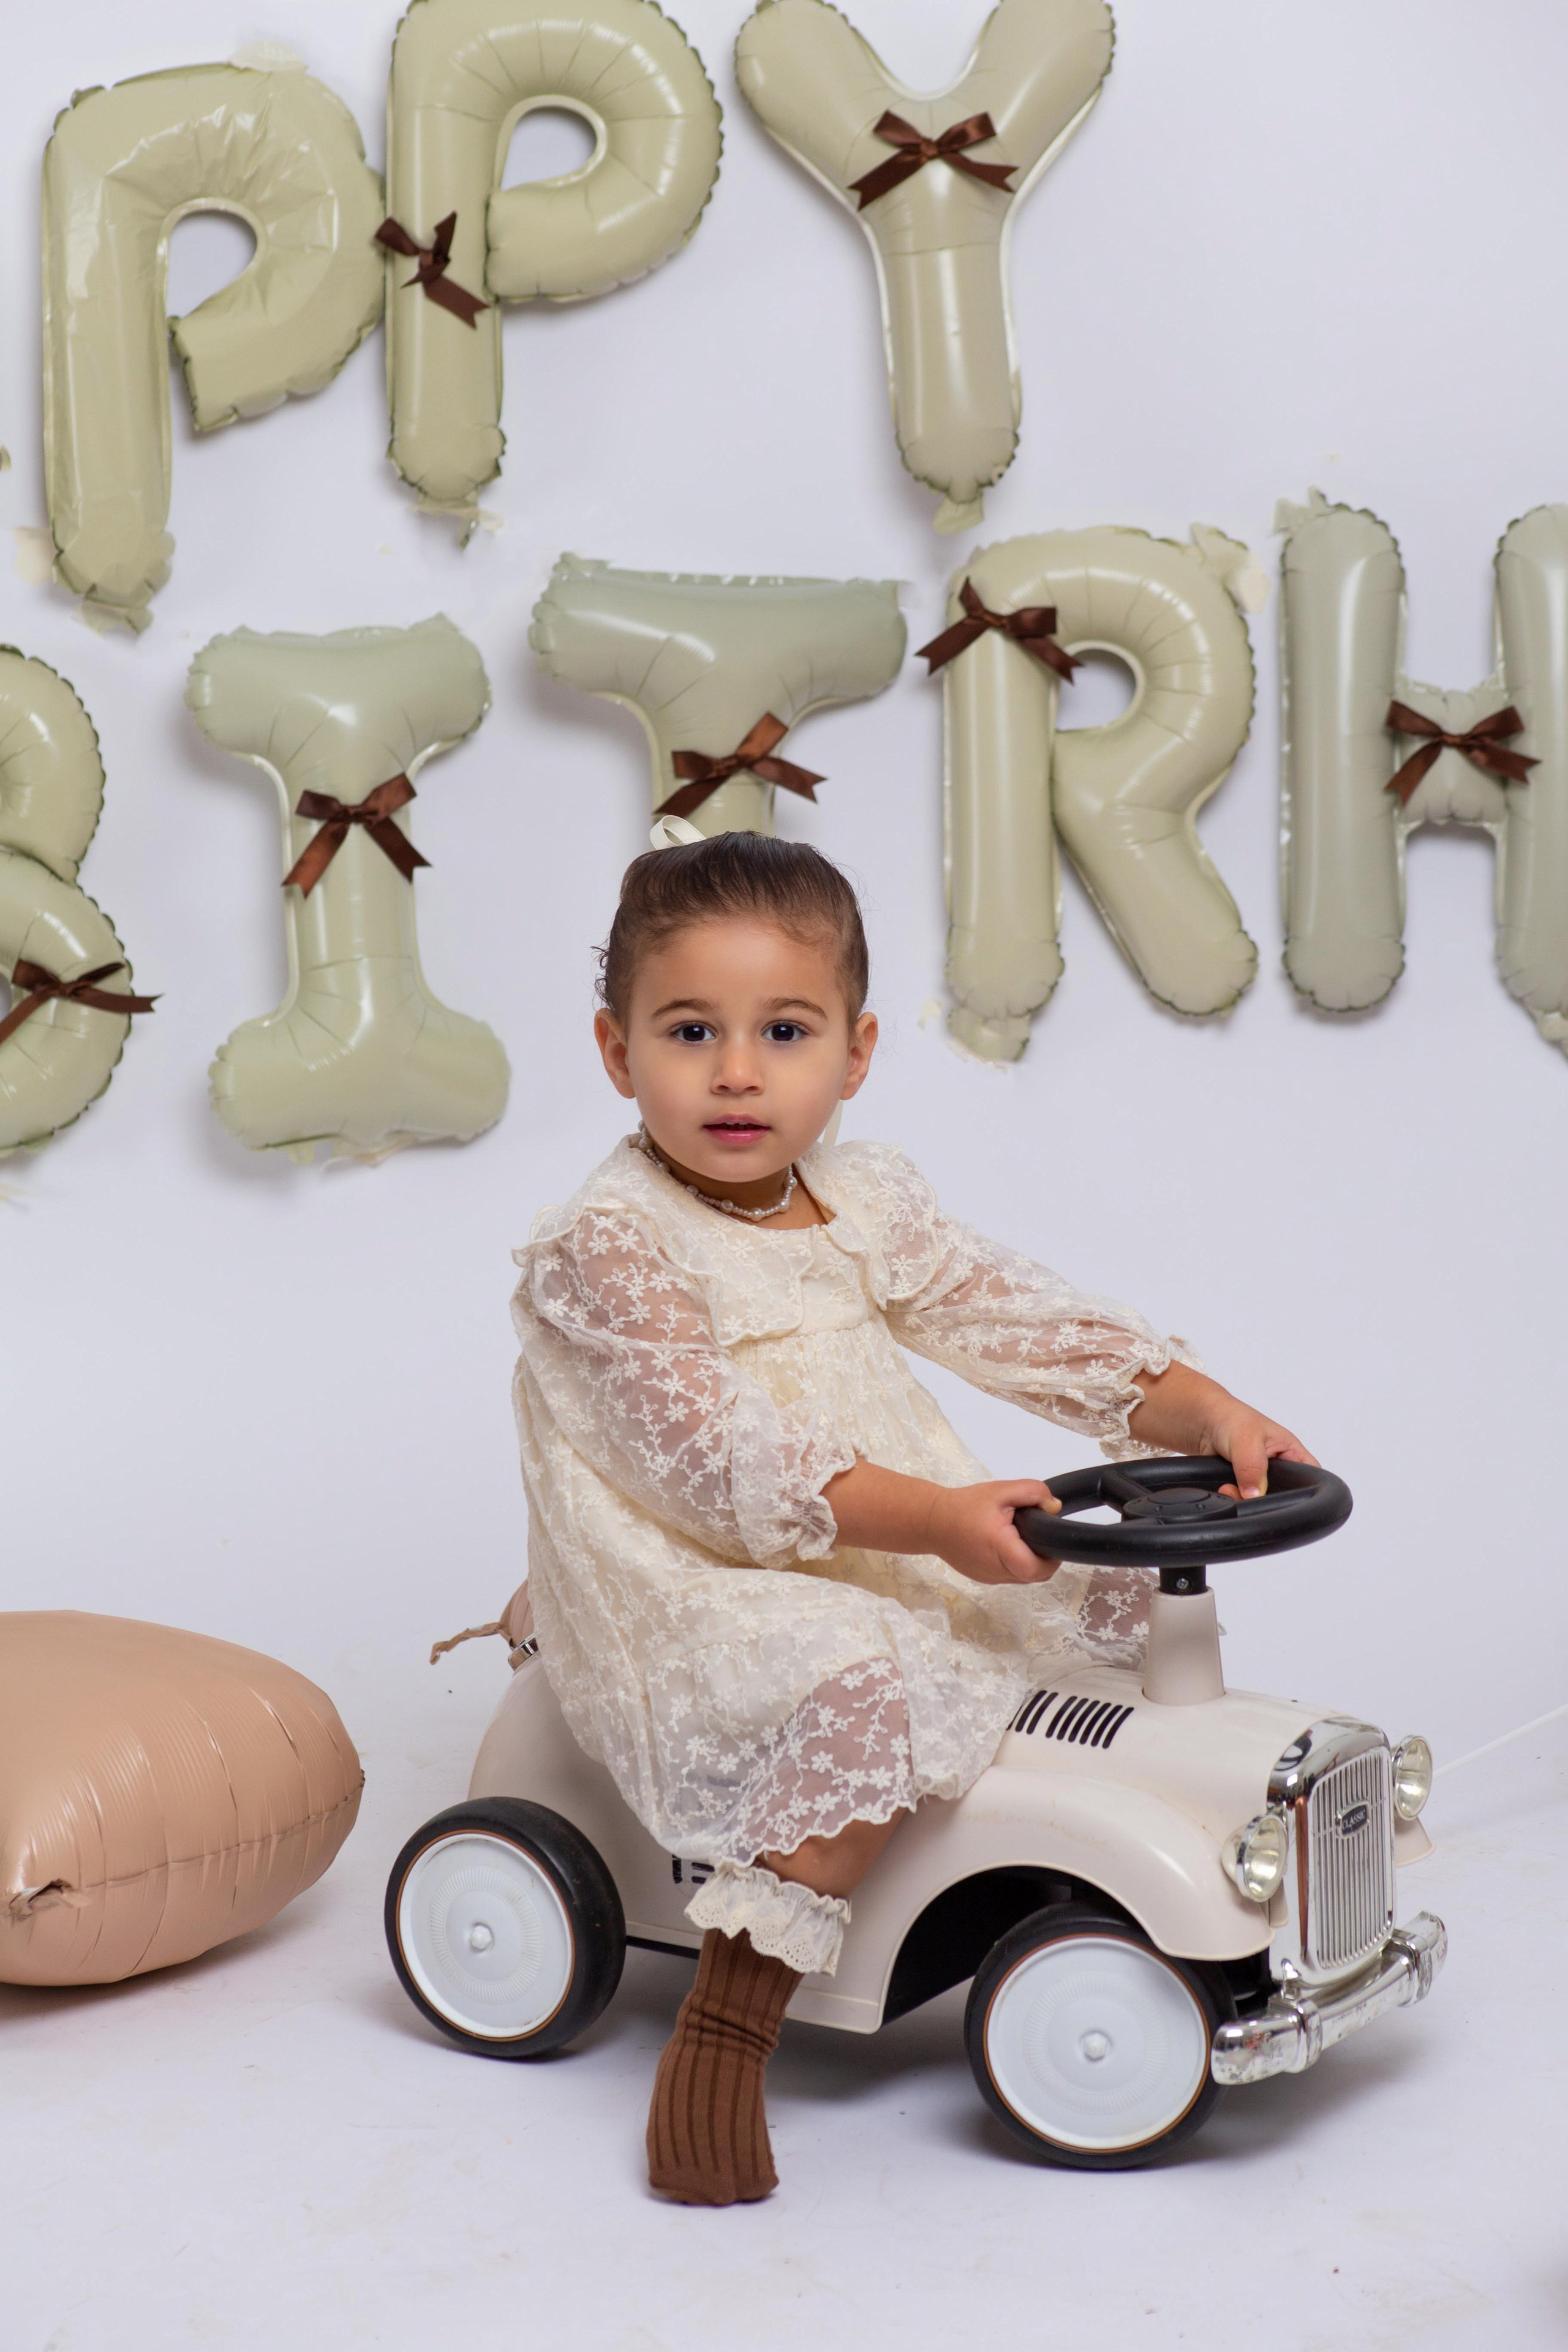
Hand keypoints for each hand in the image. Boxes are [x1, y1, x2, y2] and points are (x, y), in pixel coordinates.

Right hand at [927, 1480, 1061, 1585]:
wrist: (932, 1521)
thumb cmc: (964, 1505)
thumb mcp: (1001, 1490)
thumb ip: (1033, 1492)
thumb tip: (1055, 1508)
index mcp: (1000, 1548)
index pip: (1036, 1569)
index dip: (1052, 1559)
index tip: (1052, 1539)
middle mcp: (995, 1570)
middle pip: (1034, 1576)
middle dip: (1043, 1558)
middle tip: (1039, 1534)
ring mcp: (989, 1578)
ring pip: (1023, 1579)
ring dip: (1029, 1562)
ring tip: (1021, 1537)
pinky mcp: (984, 1578)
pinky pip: (1009, 1576)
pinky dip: (1015, 1564)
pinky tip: (1008, 1544)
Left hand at [1127, 1362, 1316, 1499]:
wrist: (1198, 1422)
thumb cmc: (1229, 1417)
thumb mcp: (1247, 1438)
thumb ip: (1254, 1466)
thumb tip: (1255, 1494)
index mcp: (1292, 1453)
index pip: (1311, 1479)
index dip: (1304, 1492)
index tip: (1283, 1497)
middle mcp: (1278, 1469)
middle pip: (1283, 1497)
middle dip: (1264, 1499)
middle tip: (1246, 1491)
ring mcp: (1259, 1480)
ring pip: (1259, 1502)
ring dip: (1244, 1500)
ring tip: (1228, 1487)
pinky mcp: (1241, 1487)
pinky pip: (1242, 1501)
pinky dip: (1232, 1498)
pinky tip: (1223, 1489)